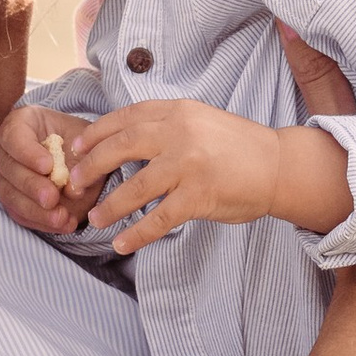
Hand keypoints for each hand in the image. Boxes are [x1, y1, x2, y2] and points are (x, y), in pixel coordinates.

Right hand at [0, 96, 84, 236]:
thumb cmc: (75, 139)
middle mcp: (4, 149)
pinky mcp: (10, 198)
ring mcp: (3, 176)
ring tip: (61, 218)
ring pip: (11, 196)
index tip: (48, 166)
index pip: (15, 137)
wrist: (73, 151)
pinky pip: (19, 214)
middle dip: (32, 187)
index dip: (29, 154)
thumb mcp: (83, 140)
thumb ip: (79, 159)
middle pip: (10, 170)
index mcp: (19, 123)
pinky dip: (41, 222)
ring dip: (36, 211)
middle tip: (52, 199)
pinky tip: (62, 225)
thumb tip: (72, 190)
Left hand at [62, 98, 346, 252]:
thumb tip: (124, 144)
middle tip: (75, 184)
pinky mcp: (199, 196)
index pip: (125, 118)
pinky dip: (136, 234)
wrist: (280, 165)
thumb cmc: (239, 147)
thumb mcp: (200, 121)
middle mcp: (180, 133)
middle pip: (121, 147)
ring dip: (110, 206)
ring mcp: (189, 165)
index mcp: (178, 112)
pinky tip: (121, 243)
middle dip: (92, 167)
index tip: (76, 149)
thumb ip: (166, 128)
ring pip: (135, 187)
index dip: (96, 134)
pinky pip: (159, 218)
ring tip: (94, 219)